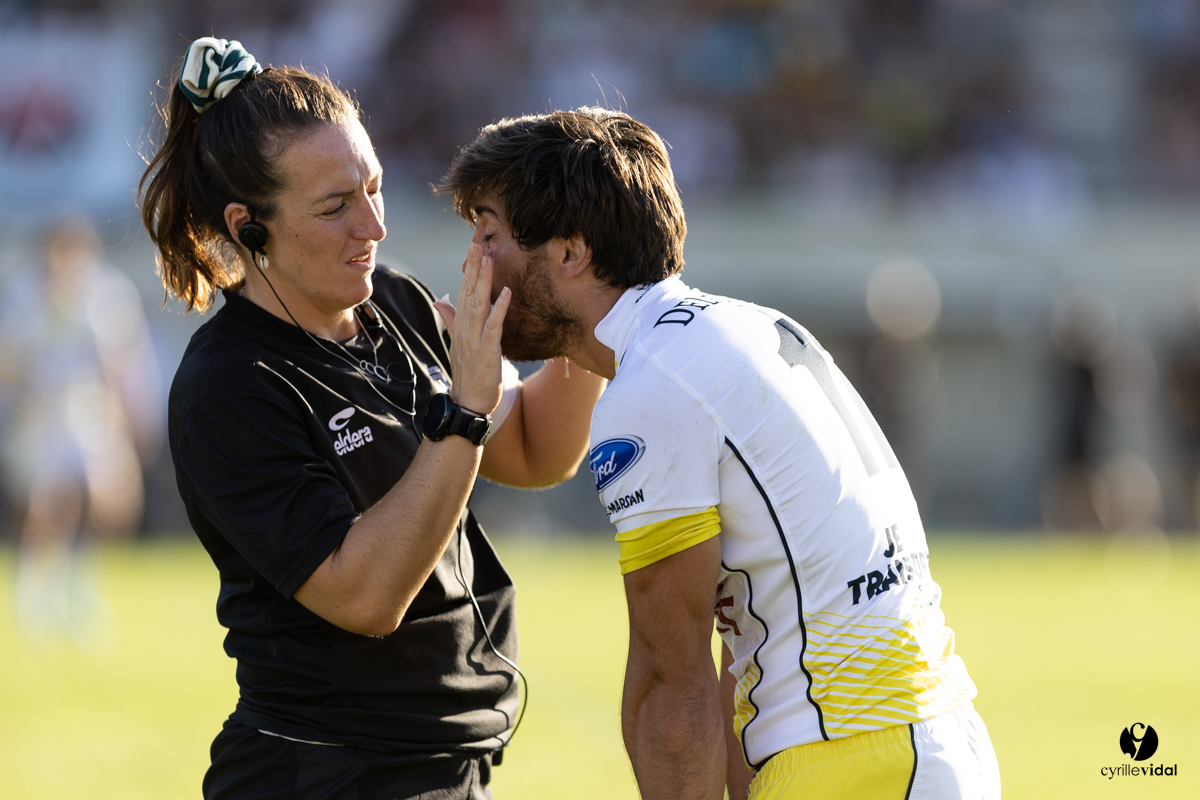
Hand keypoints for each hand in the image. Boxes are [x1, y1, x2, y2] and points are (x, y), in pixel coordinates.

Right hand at [434, 242, 509, 414]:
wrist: (468, 403)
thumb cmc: (468, 374)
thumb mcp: (458, 343)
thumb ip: (451, 320)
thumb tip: (441, 300)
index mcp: (461, 325)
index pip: (464, 290)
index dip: (469, 268)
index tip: (474, 246)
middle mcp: (465, 328)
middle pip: (469, 291)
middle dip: (474, 266)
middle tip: (478, 241)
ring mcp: (475, 338)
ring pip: (479, 303)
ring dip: (484, 280)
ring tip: (489, 258)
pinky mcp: (487, 350)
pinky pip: (494, 326)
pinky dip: (500, 309)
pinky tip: (507, 293)